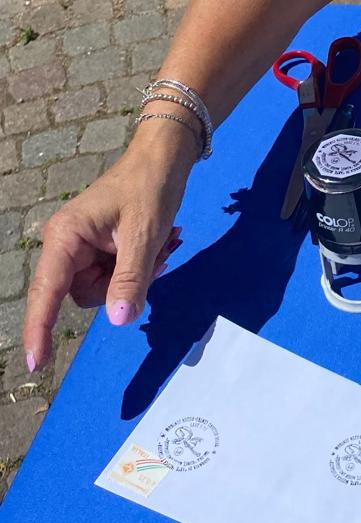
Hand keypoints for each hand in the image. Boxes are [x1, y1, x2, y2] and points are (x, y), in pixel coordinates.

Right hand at [22, 125, 194, 372]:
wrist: (164, 158)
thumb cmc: (150, 188)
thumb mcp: (145, 237)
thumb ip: (130, 280)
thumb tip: (118, 319)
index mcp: (65, 237)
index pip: (46, 293)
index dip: (39, 330)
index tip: (35, 364)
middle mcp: (66, 244)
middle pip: (84, 294)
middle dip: (122, 285)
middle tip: (159, 260)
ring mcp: (82, 246)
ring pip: (103, 288)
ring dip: (137, 275)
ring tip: (163, 246)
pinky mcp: (98, 247)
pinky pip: (114, 276)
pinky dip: (139, 267)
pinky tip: (161, 246)